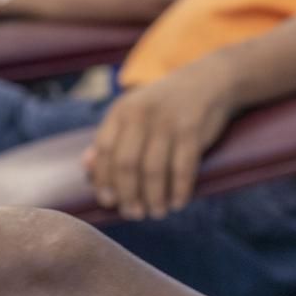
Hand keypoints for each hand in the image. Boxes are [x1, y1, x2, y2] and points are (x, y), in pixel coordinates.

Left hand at [83, 56, 238, 220]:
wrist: (209, 81)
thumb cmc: (166, 104)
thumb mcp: (134, 112)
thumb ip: (111, 137)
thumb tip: (86, 167)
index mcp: (122, 111)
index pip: (103, 151)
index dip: (104, 180)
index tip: (109, 202)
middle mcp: (141, 116)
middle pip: (127, 164)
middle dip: (129, 195)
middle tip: (135, 214)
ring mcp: (168, 123)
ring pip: (154, 170)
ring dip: (154, 197)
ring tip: (157, 212)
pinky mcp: (192, 130)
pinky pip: (183, 168)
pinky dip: (180, 190)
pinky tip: (179, 202)